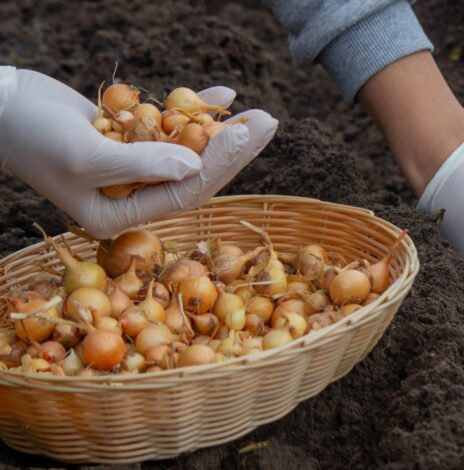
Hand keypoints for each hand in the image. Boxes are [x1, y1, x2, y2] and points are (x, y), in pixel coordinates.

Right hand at [0, 68, 277, 238]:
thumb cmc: (30, 136)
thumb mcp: (84, 154)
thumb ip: (141, 164)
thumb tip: (197, 168)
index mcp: (119, 215)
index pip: (184, 194)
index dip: (220, 165)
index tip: (248, 135)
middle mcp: (130, 197)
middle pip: (195, 174)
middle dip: (233, 150)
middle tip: (269, 123)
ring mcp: (131, 168)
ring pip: (188, 151)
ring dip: (221, 131)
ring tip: (258, 114)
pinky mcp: (129, 140)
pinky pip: (169, 127)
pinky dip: (192, 111)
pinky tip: (223, 96)